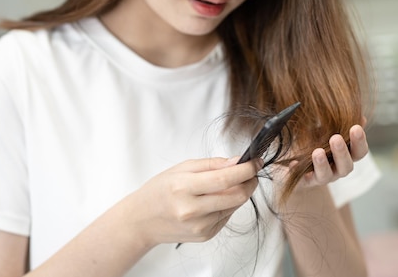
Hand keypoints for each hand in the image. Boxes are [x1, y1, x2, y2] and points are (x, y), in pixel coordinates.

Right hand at [125, 157, 261, 247]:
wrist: (142, 221)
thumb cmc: (159, 191)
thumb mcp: (181, 168)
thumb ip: (211, 164)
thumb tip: (237, 161)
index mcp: (183, 188)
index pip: (225, 178)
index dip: (246, 169)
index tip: (256, 161)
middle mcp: (192, 210)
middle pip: (236, 195)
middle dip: (250, 181)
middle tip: (251, 171)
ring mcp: (200, 226)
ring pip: (234, 206)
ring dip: (239, 192)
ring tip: (228, 183)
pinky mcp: (205, 235)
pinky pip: (227, 216)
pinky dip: (228, 205)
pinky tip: (215, 199)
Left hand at [304, 123, 368, 186]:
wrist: (300, 168)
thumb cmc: (318, 144)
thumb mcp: (328, 132)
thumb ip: (342, 125)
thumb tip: (360, 117)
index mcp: (347, 156)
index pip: (360, 152)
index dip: (360, 141)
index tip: (356, 127)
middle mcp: (338, 169)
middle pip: (346, 166)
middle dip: (342, 152)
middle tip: (336, 138)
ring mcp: (323, 177)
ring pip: (326, 175)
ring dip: (322, 163)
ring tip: (317, 152)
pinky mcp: (306, 182)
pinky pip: (303, 179)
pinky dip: (298, 170)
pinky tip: (294, 164)